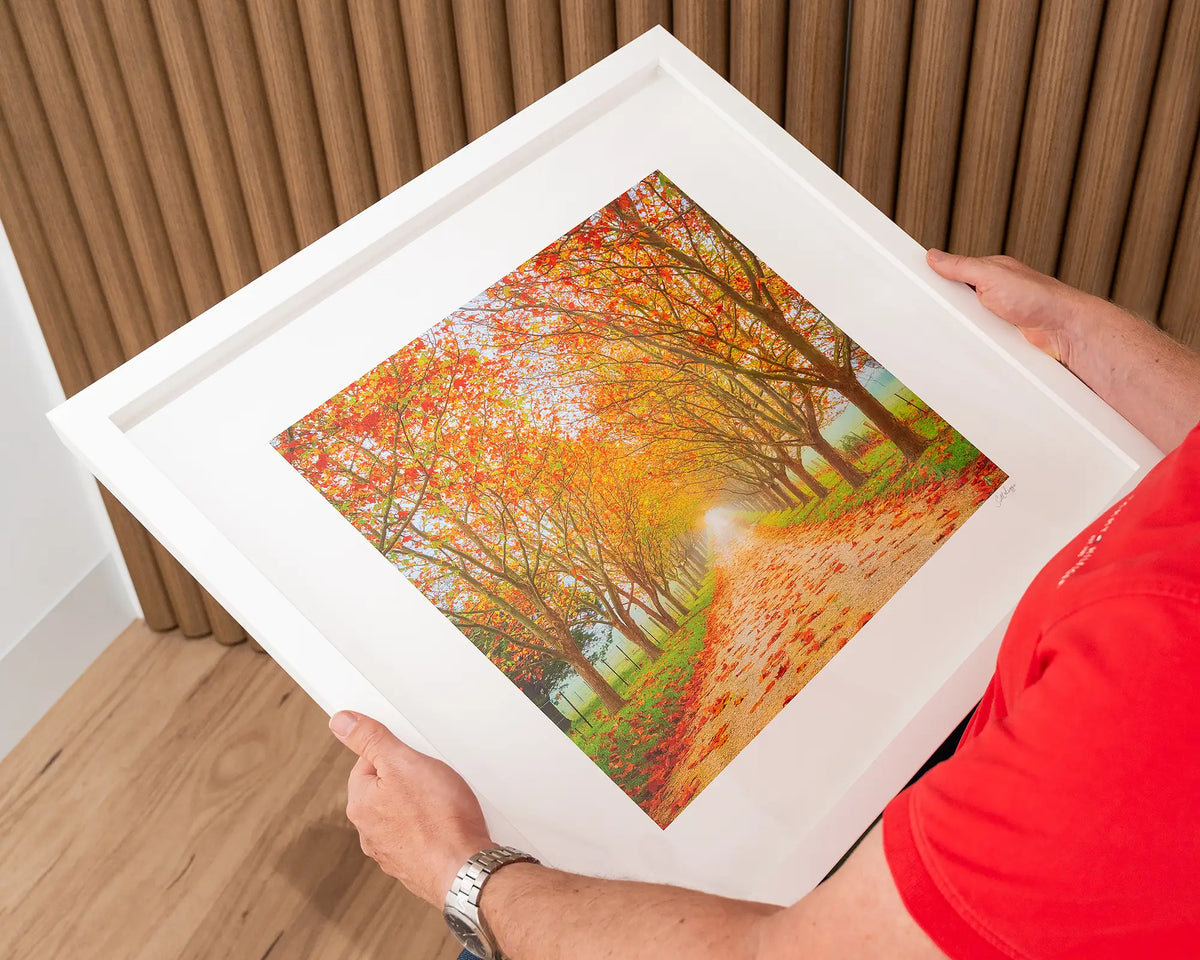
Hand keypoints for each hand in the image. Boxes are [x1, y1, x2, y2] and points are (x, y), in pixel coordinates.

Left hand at [330, 710, 492, 905]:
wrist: (463, 868)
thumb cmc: (439, 820)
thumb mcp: (404, 762)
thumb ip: (370, 740)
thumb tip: (342, 722)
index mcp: (361, 803)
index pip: (367, 763)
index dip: (394, 754)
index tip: (412, 757)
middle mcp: (369, 831)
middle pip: (385, 789)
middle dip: (408, 781)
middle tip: (432, 780)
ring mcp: (390, 850)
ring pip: (403, 813)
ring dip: (420, 805)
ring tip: (443, 803)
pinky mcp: (413, 864)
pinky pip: (419, 835)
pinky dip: (431, 828)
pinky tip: (447, 824)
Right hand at [926, 249, 1102, 367]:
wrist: (1062, 331)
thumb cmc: (1038, 298)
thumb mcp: (991, 274)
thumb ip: (961, 266)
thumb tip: (934, 255)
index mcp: (988, 273)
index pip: (953, 272)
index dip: (935, 278)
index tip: (913, 282)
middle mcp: (990, 294)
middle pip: (953, 301)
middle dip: (943, 307)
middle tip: (927, 311)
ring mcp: (993, 318)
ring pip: (962, 323)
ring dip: (958, 327)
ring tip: (949, 329)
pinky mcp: (997, 338)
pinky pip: (974, 341)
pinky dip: (969, 343)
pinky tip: (965, 343)